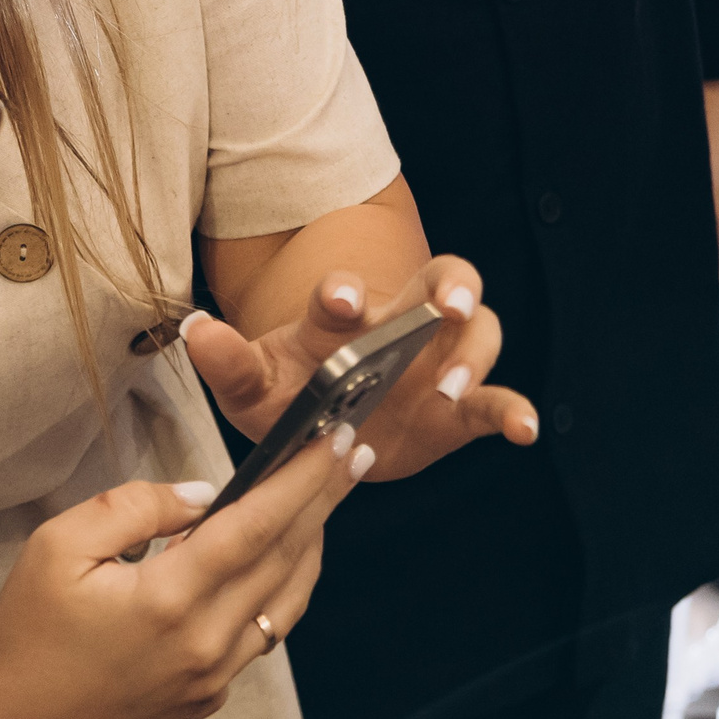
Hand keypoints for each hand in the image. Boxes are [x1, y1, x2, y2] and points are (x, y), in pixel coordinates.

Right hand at [0, 427, 369, 718]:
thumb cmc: (25, 629)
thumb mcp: (57, 545)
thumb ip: (133, 508)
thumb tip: (202, 496)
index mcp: (169, 601)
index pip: (256, 526)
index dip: (301, 479)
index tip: (334, 440)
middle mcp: (206, 644)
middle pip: (286, 559)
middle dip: (323, 501)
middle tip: (353, 452)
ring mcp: (214, 677)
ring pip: (286, 601)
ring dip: (311, 545)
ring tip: (324, 500)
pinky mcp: (209, 697)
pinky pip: (261, 633)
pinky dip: (279, 587)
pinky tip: (277, 559)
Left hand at [183, 257, 535, 483]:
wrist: (320, 438)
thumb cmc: (286, 395)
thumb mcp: (251, 386)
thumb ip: (227, 362)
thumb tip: (196, 330)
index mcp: (341, 319)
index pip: (346, 289)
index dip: (342, 290)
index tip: (338, 301)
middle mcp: (399, 327)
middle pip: (442, 280)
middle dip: (450, 285)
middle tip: (445, 305)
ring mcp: (436, 364)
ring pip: (479, 332)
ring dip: (473, 354)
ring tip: (450, 389)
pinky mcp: (460, 410)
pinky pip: (498, 400)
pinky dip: (514, 410)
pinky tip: (522, 430)